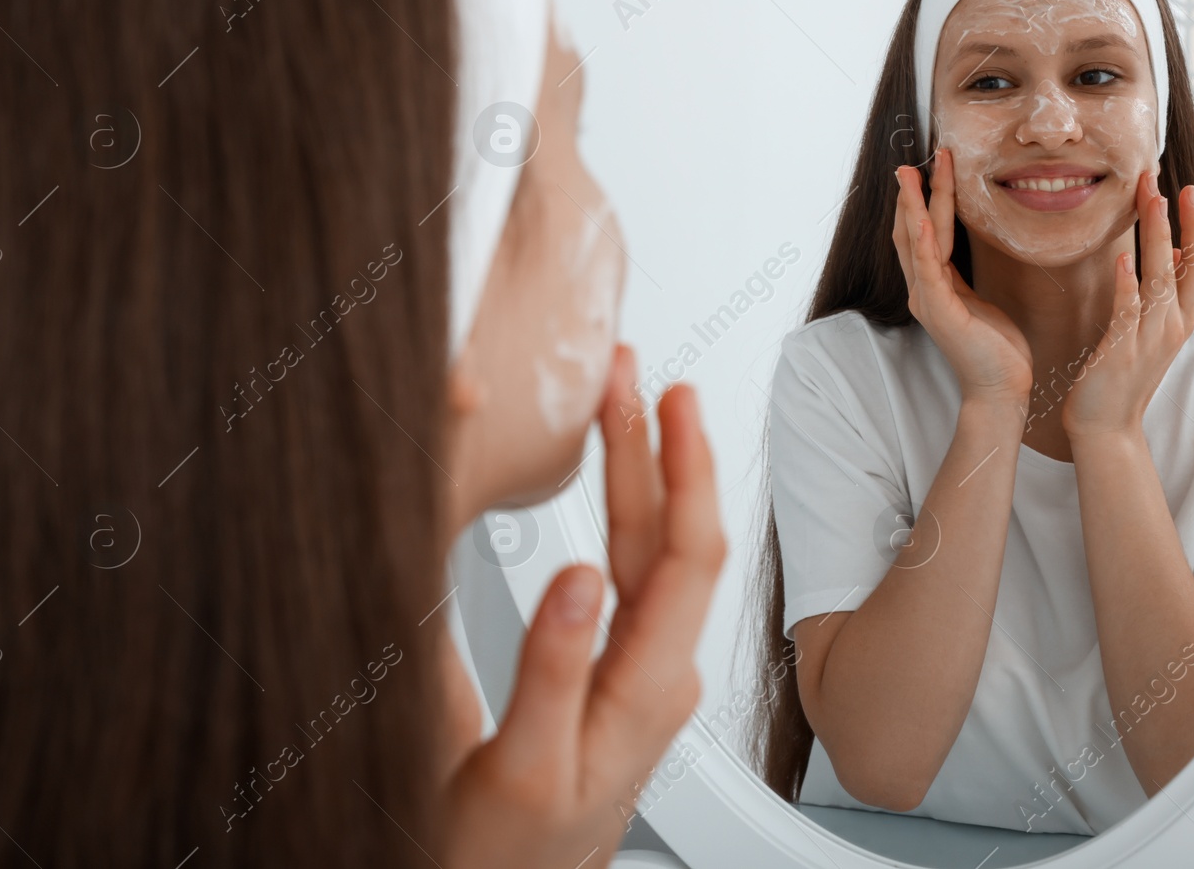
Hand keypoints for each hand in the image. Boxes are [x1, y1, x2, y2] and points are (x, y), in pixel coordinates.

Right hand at [439, 343, 725, 867]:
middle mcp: (657, 673)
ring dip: (642, 473)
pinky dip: (623, 514)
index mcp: (645, 689)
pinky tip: (613, 488)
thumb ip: (550, 670)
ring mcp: (640, 672)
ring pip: (651, 552)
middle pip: (671, 537)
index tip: (670, 398)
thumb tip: (576, 572)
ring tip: (623, 404)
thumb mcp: (522, 763)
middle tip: (629, 372)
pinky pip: (634, 576)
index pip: (686, 555)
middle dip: (656, 446)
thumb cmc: (507, 851)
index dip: (683, 467)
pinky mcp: (615, 674)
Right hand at [893, 148, 1032, 402]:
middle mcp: (922, 290)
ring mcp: (927, 300)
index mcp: (932, 286)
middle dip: (912, 194)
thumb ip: (964, 277)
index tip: (927, 169)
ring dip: (914, 205)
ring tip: (912, 175)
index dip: (920, 202)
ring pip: (916, 242)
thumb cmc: (996, 348)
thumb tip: (966, 253)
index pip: (921, 234)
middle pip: (910, 231)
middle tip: (909, 162)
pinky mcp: (940, 311)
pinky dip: (923, 240)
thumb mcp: (979, 301)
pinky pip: (928, 268)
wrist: (1001, 388)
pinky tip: (921, 217)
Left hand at [1060, 172, 1193, 436]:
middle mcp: (1172, 325)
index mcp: (1179, 319)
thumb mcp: (1145, 332)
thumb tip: (1161, 260)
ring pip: (1160, 278)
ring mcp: (1150, 338)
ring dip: (1156, 237)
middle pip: (1187, 262)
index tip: (1186, 190)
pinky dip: (1127, 284)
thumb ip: (1155, 299)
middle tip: (1166, 179)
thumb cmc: (1120, 378)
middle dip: (1179, 219)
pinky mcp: (1122, 351)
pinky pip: (1128, 311)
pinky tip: (1121, 259)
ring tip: (1151, 200)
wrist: (1107, 427)